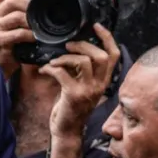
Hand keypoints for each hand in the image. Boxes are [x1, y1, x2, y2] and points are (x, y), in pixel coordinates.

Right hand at [0, 0, 33, 78]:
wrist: (2, 64)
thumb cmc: (13, 43)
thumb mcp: (20, 22)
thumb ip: (28, 3)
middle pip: (12, 0)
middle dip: (30, 6)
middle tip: (39, 15)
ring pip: (17, 17)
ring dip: (32, 23)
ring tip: (38, 29)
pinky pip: (18, 33)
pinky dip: (30, 36)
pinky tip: (35, 39)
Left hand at [38, 23, 121, 138]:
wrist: (66, 130)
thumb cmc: (70, 107)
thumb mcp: (80, 85)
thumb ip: (80, 69)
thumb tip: (71, 49)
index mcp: (103, 81)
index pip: (113, 55)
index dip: (107, 38)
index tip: (95, 26)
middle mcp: (99, 85)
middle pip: (100, 56)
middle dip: (83, 45)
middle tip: (68, 45)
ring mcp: (88, 91)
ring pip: (84, 62)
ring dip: (66, 56)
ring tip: (54, 60)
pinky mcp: (74, 96)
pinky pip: (63, 74)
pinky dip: (51, 68)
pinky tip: (44, 70)